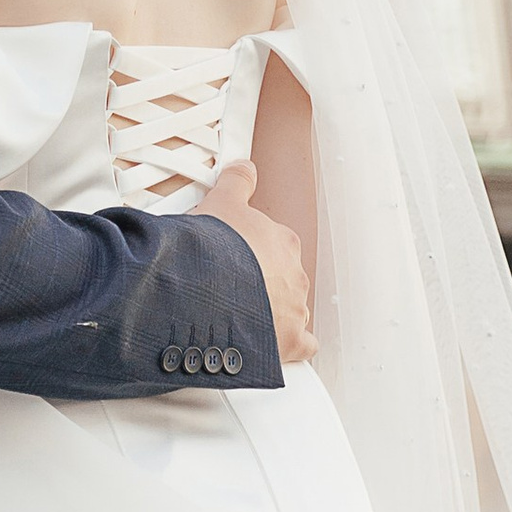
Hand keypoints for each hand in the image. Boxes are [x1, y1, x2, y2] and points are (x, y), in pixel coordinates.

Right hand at [198, 154, 314, 366]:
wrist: (208, 291)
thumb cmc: (215, 248)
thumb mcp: (221, 201)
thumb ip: (237, 182)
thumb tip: (245, 166)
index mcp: (283, 241)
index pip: (276, 243)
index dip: (253, 248)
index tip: (237, 253)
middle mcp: (295, 274)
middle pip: (284, 275)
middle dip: (264, 279)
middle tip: (234, 282)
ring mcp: (295, 309)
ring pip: (292, 308)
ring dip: (274, 310)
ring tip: (244, 314)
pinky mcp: (291, 341)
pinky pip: (303, 344)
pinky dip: (293, 345)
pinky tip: (276, 344)